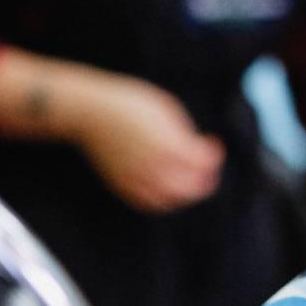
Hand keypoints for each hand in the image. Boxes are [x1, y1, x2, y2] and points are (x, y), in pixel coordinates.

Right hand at [73, 75, 224, 214]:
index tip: (214, 145)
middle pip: (189, 187)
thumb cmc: (129, 103)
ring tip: (191, 182)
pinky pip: (146, 202)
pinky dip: (162, 200)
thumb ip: (183, 133)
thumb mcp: (166, 109)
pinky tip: (167, 190)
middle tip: (210, 169)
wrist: (92, 112)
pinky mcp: (121, 183)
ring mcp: (136, 177)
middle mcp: (153, 166)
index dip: (214, 155)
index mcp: (168, 145)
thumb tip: (197, 148)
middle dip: (205, 179)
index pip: (202, 163)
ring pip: (169, 199)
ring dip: (185, 193)